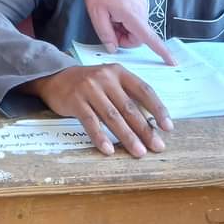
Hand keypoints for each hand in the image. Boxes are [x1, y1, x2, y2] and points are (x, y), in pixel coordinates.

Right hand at [22, 64, 173, 157]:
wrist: (55, 78)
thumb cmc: (89, 84)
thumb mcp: (109, 82)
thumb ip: (127, 96)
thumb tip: (150, 123)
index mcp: (119, 72)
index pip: (144, 90)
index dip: (157, 108)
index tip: (167, 127)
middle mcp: (106, 78)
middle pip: (129, 107)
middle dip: (145, 129)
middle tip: (156, 146)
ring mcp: (89, 88)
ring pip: (112, 116)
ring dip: (127, 136)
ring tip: (138, 151)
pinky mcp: (75, 100)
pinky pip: (90, 121)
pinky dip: (100, 137)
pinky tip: (108, 150)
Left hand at [82, 0, 175, 62]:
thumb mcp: (96, 13)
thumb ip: (105, 34)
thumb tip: (113, 48)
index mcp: (133, 15)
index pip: (150, 38)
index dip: (162, 52)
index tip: (173, 62)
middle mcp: (142, 9)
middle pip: (138, 35)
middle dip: (124, 37)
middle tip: (108, 27)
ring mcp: (142, 3)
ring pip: (136, 26)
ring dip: (123, 27)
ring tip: (108, 14)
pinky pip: (135, 16)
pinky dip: (125, 18)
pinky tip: (113, 8)